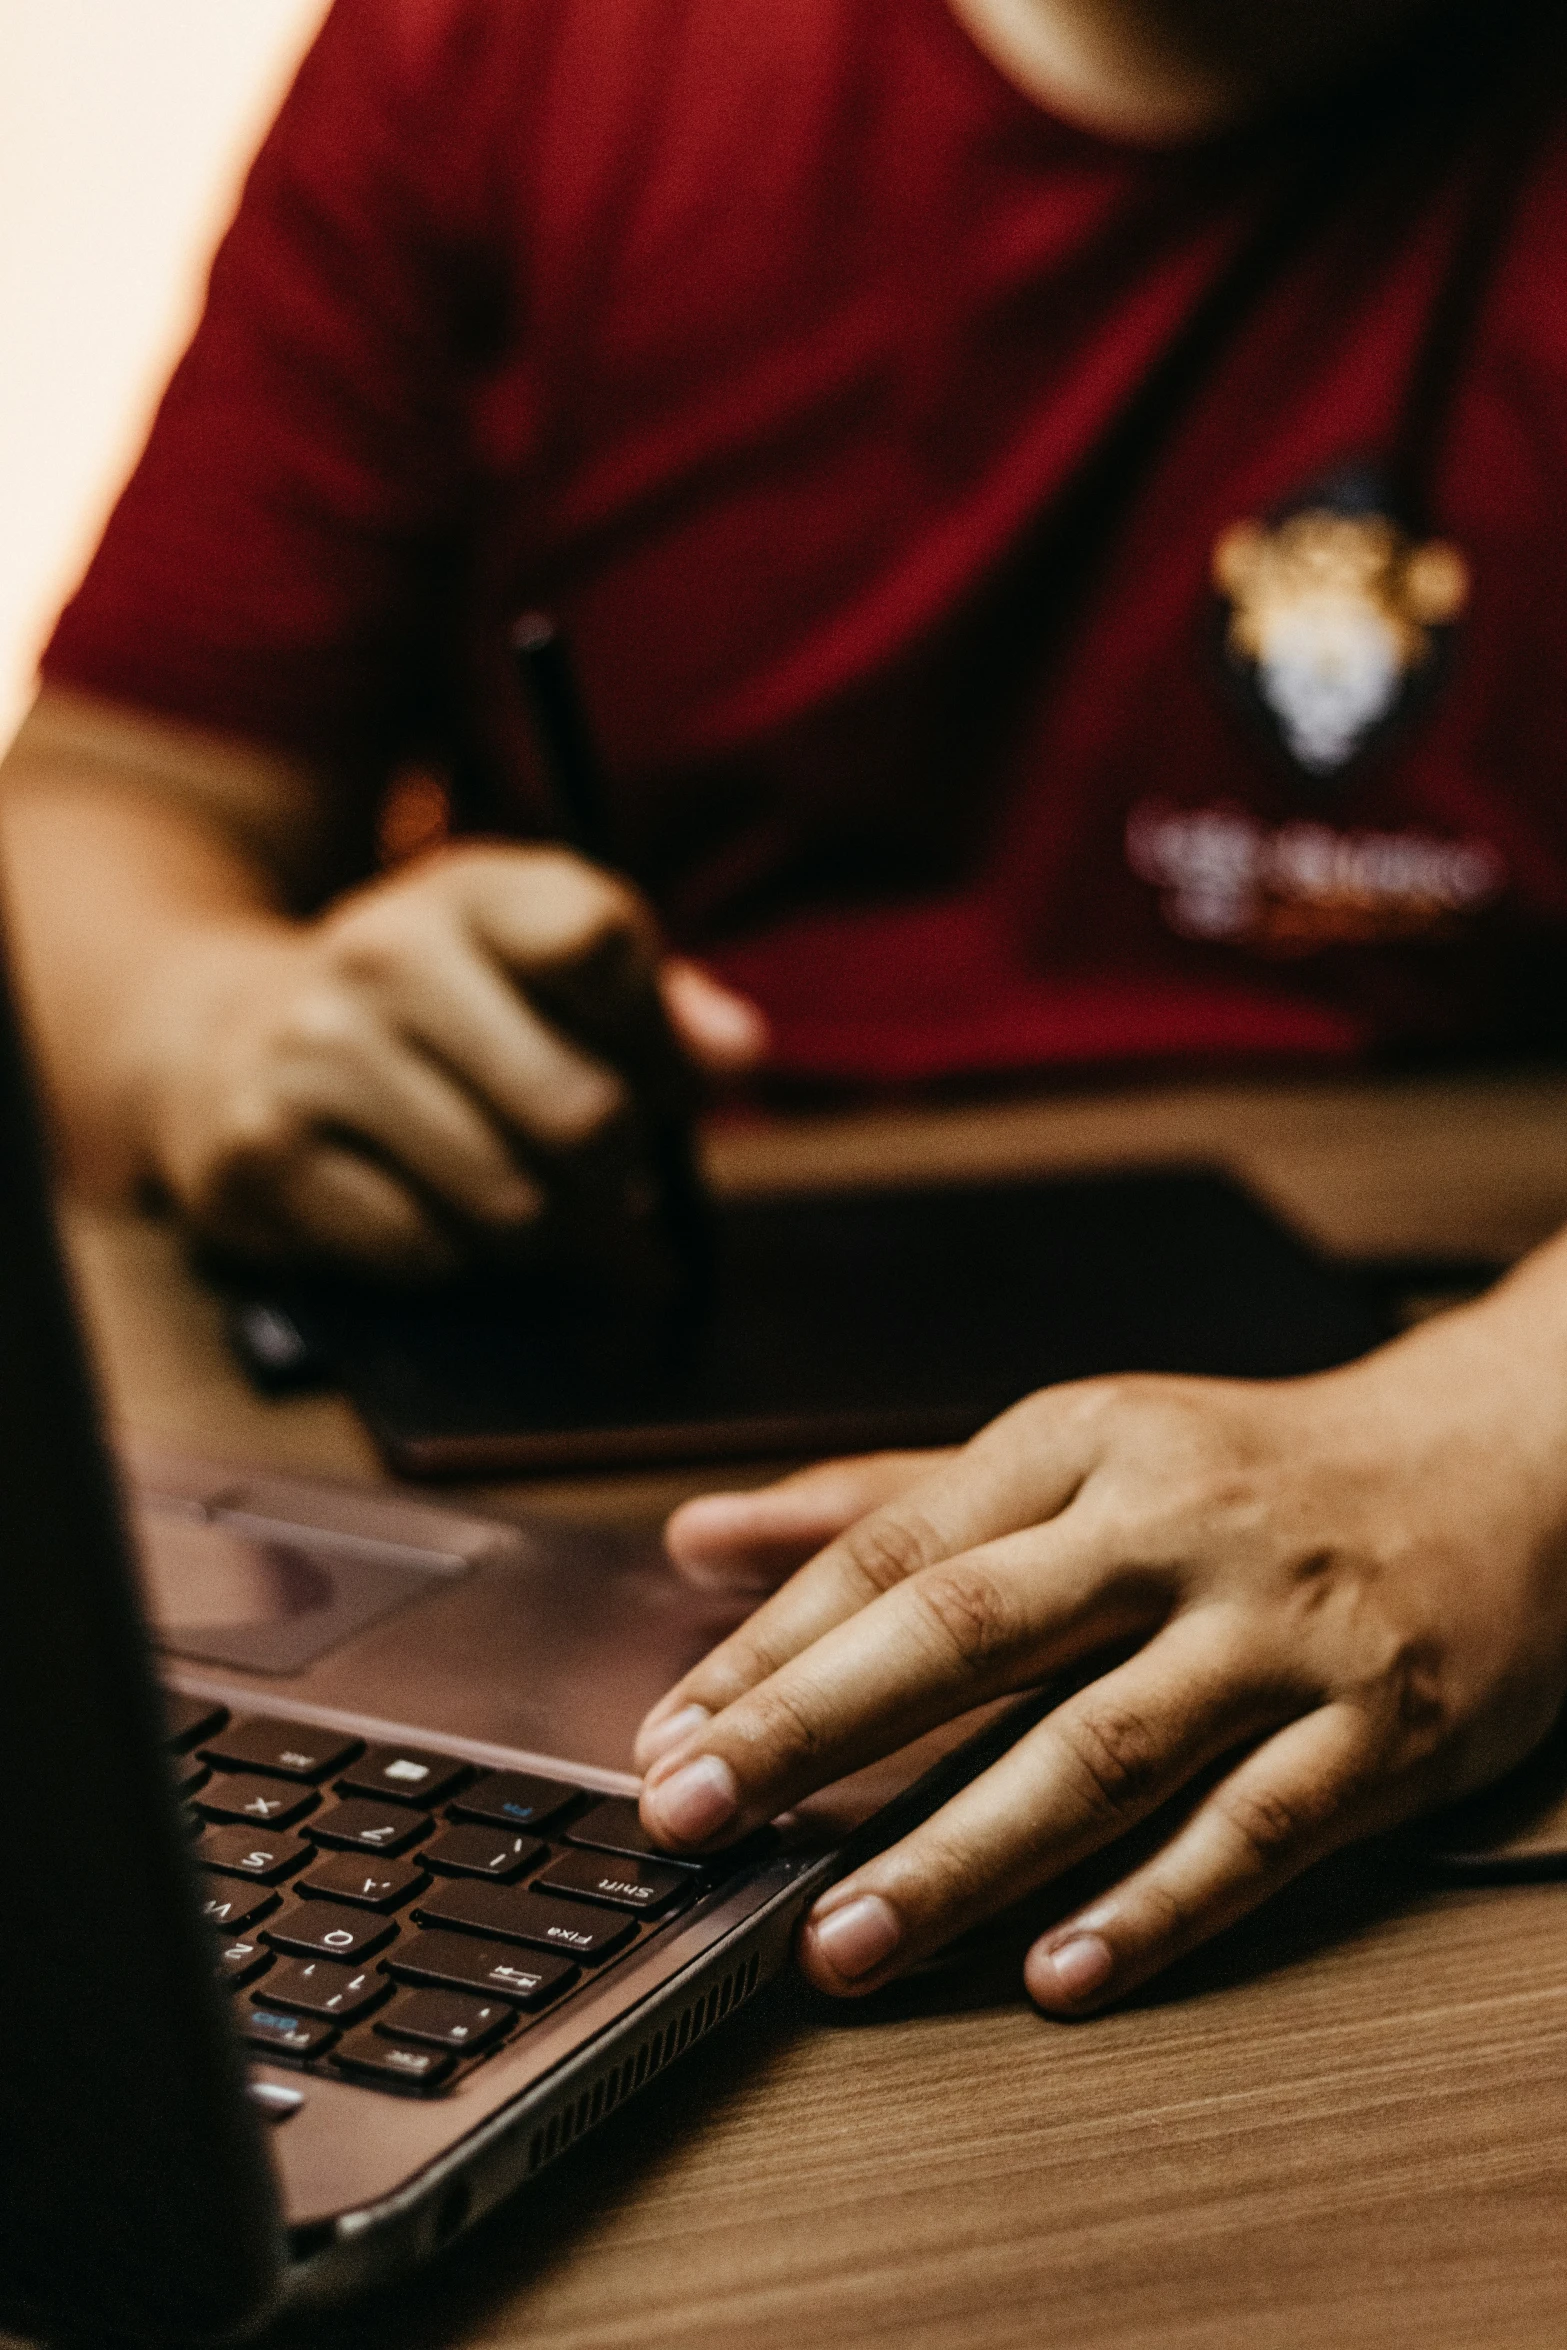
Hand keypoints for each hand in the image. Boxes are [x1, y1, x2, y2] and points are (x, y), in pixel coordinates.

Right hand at [136, 842, 765, 1276]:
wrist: (230, 1037)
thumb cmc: (444, 1012)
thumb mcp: (546, 970)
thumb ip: (661, 1006)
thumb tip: (741, 1054)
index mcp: (474, 889)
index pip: (600, 943)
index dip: (664, 1044)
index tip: (665, 1084)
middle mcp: (382, 951)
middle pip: (580, 1113)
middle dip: (619, 1172)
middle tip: (613, 1181)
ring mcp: (312, 1052)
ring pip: (510, 1202)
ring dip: (547, 1229)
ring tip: (533, 1200)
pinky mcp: (263, 1155)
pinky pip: (424, 1251)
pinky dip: (453, 1255)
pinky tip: (435, 1208)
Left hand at [635, 1272, 1566, 2014]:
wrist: (1495, 1468)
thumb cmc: (1245, 1471)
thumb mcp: (1071, 1446)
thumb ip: (885, 1497)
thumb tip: (697, 1536)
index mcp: (1082, 1441)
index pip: (895, 1548)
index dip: (770, 1647)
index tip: (667, 1736)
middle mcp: (1173, 1524)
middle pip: (970, 1630)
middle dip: (815, 1729)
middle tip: (693, 1815)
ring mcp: (1280, 1631)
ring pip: (1101, 1749)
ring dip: (960, 1852)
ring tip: (840, 1938)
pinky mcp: (1378, 1729)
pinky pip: (1253, 1831)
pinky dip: (1153, 1909)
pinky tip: (1056, 1974)